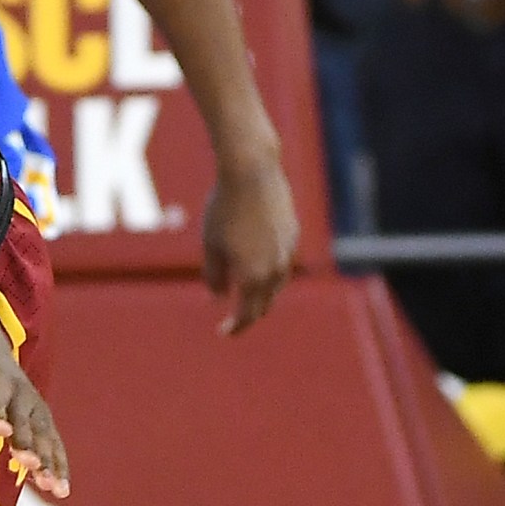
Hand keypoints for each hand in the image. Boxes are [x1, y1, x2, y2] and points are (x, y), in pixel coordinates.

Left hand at [0, 312, 70, 497]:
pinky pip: (53, 438)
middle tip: (32, 465)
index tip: (1, 430)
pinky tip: (61, 488)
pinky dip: (59, 461)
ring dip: (51, 459)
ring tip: (55, 488)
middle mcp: (16, 389)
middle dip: (28, 441)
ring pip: (44, 432)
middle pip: (23, 418)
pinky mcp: (40, 413)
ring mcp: (32, 401)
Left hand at [201, 156, 298, 334]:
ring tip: (245, 295)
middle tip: (232, 319)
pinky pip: (282, 263)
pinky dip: (269, 272)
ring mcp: (288, 251)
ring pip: (276, 285)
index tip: (222, 332)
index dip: (235, 327)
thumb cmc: (224, 209)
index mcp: (253, 276)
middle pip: (264, 304)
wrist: (252, 173)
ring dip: (261, 295)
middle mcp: (276, 269)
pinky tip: (257, 266)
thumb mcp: (211, 245)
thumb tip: (217, 298)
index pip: (247, 315)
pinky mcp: (293, 235)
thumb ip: (214, 276)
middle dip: (248, 314)